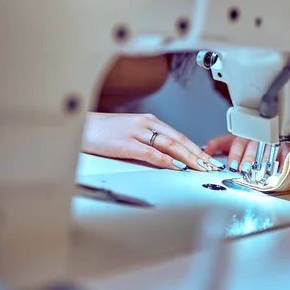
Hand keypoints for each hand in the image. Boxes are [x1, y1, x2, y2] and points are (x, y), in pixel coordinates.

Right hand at [82, 113, 225, 171]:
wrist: (78, 126)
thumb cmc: (102, 132)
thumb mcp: (130, 134)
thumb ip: (149, 142)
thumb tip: (168, 156)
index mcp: (149, 121)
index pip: (179, 136)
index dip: (197, 148)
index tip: (209, 159)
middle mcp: (146, 124)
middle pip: (179, 140)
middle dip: (198, 154)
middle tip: (212, 166)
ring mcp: (136, 133)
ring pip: (170, 145)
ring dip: (188, 157)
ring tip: (201, 167)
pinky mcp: (125, 144)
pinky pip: (150, 152)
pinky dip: (165, 160)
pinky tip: (176, 166)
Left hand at [203, 134, 289, 173]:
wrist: (270, 133)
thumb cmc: (247, 140)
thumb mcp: (230, 140)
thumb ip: (216, 144)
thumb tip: (205, 150)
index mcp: (243, 135)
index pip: (237, 143)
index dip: (234, 155)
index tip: (231, 166)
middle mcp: (257, 137)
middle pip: (252, 147)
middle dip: (248, 159)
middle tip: (244, 169)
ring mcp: (271, 141)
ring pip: (267, 150)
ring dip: (263, 162)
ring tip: (259, 172)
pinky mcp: (283, 145)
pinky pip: (283, 152)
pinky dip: (281, 162)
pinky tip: (277, 170)